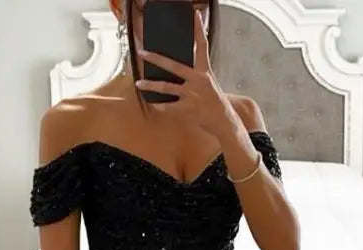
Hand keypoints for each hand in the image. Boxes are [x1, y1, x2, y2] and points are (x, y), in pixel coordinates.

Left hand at [136, 9, 237, 139]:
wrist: (223, 121)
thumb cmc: (214, 102)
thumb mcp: (209, 83)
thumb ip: (195, 75)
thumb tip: (177, 70)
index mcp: (205, 71)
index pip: (203, 45)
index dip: (199, 29)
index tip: (195, 14)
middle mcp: (198, 80)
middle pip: (174, 65)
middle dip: (156, 59)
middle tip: (142, 52)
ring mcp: (192, 94)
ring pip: (167, 88)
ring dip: (151, 85)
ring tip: (139, 83)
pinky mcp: (188, 108)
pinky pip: (169, 107)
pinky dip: (160, 106)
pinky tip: (153, 104)